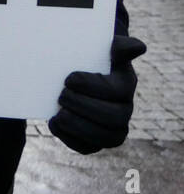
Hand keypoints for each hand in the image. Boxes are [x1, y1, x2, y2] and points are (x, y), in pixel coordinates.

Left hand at [48, 35, 146, 153]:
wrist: (70, 72)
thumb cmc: (86, 58)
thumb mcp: (99, 48)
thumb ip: (116, 45)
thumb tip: (138, 48)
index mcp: (125, 84)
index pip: (117, 91)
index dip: (91, 86)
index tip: (69, 78)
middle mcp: (124, 108)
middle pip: (114, 118)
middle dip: (84, 106)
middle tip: (61, 95)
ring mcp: (112, 127)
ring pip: (106, 138)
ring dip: (78, 126)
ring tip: (59, 113)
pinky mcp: (95, 140)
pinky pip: (88, 148)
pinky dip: (69, 138)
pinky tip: (55, 122)